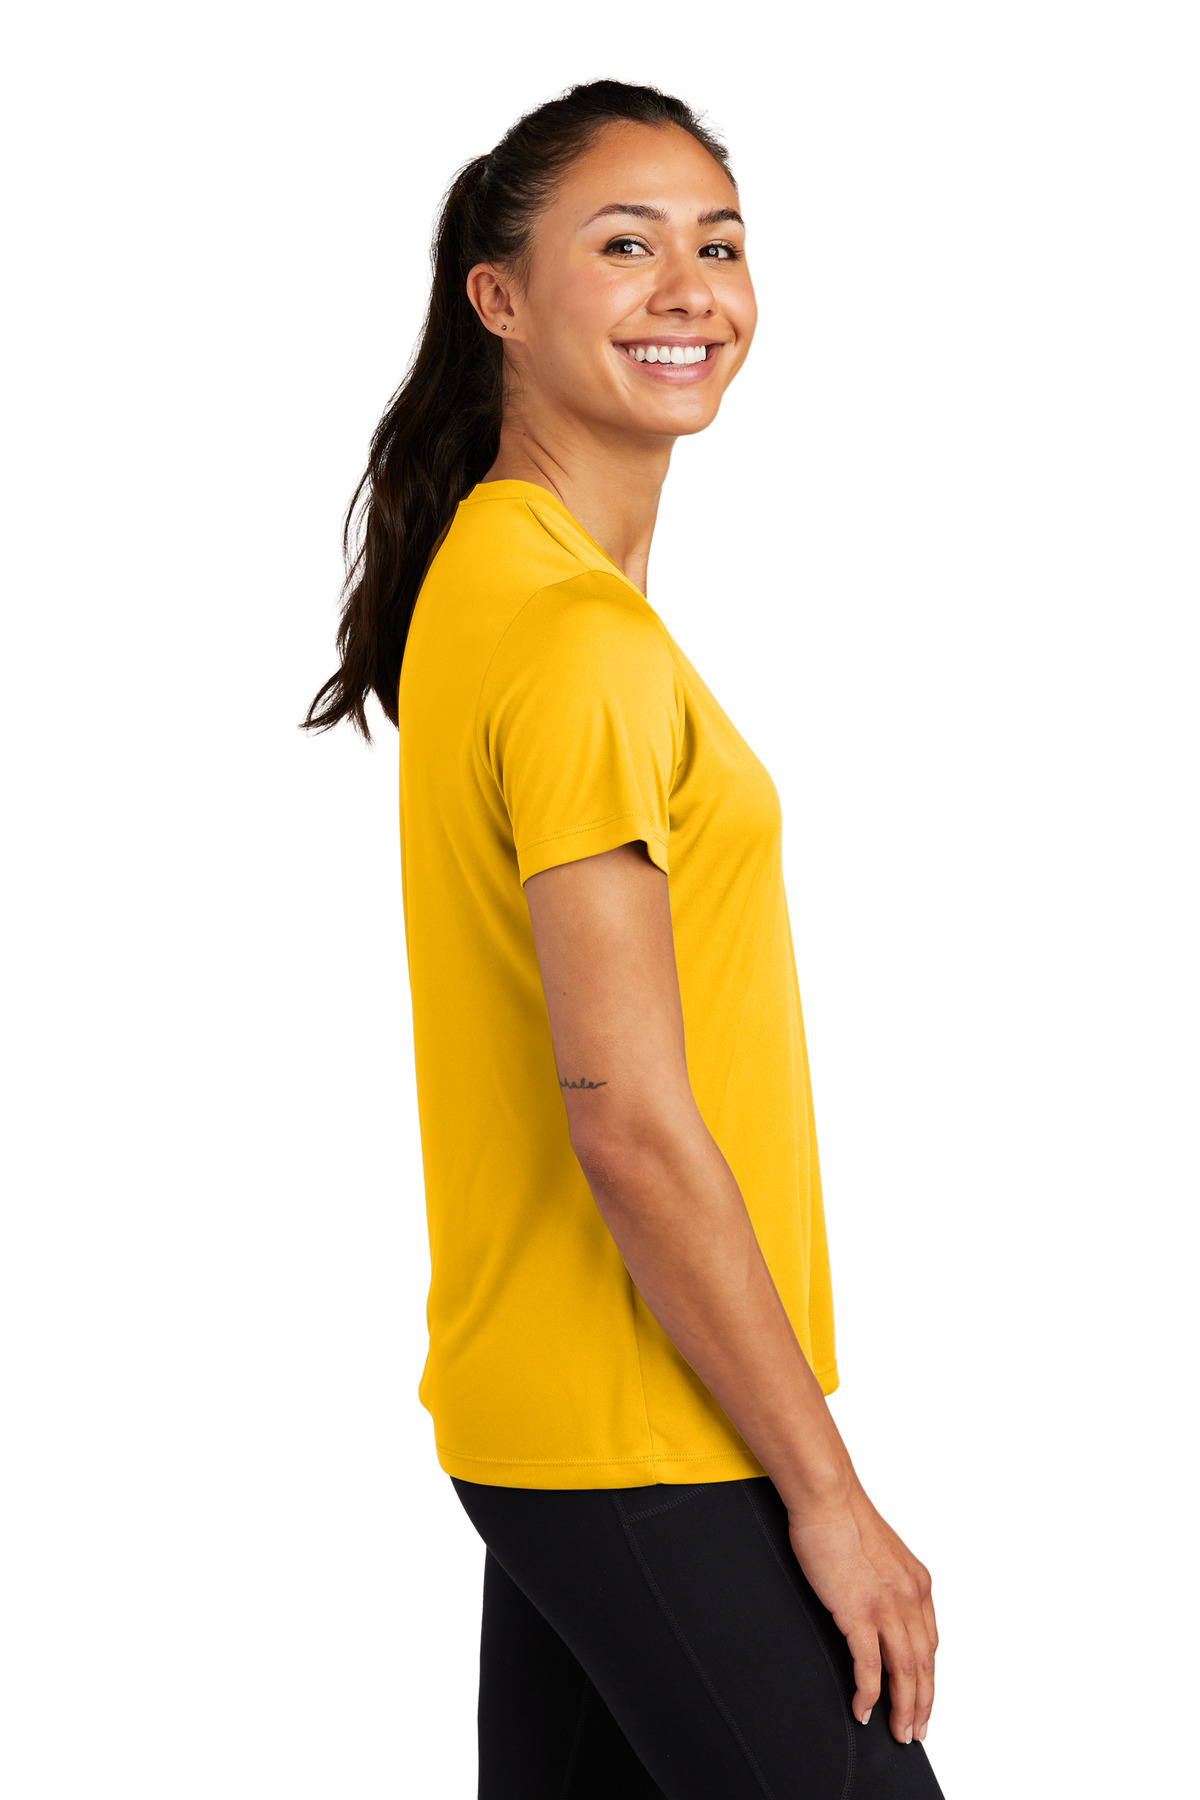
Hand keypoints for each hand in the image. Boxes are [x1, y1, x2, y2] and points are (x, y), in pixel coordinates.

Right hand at [786, 1483, 937, 1744]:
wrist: (827, 1497)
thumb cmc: (843, 1516)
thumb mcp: (879, 1553)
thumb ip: (886, 1582)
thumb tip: (875, 1601)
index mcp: (917, 1584)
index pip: (929, 1642)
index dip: (928, 1676)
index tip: (923, 1697)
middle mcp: (910, 1598)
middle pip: (924, 1664)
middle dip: (922, 1703)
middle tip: (916, 1730)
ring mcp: (887, 1607)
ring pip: (905, 1672)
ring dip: (904, 1708)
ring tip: (899, 1732)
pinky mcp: (859, 1612)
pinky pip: (870, 1666)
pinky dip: (870, 1693)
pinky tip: (864, 1709)